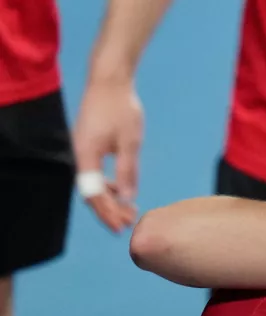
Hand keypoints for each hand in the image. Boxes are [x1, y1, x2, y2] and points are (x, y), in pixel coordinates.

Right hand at [73, 78, 143, 232]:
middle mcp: (79, 155)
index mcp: (86, 156)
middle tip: (128, 223)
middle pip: (91, 192)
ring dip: (109, 198)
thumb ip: (128, 171)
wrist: (109, 82)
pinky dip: (107, 184)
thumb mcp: (130, 142)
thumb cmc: (121, 109)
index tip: (121, 226)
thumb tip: (128, 198)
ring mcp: (82, 150)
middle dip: (109, 210)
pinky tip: (121, 191)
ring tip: (127, 210)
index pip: (94, 194)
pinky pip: (94, 173)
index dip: (107, 213)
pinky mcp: (88, 145)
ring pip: (92, 183)